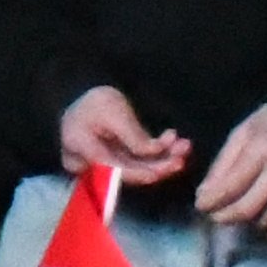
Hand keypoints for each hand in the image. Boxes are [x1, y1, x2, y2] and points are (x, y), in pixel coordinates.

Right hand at [55, 85, 191, 186]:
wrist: (83, 93)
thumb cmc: (94, 99)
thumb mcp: (113, 109)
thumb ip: (132, 134)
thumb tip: (153, 153)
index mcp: (83, 149)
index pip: (112, 170)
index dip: (138, 173)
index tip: (161, 171)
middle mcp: (92, 163)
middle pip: (128, 172)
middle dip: (158, 165)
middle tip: (181, 155)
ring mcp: (105, 163)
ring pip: (137, 168)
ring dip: (162, 158)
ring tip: (184, 145)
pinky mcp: (116, 160)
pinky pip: (138, 162)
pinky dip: (155, 153)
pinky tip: (171, 140)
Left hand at [191, 102, 266, 238]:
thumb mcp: (240, 134)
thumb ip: (222, 166)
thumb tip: (204, 196)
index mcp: (263, 148)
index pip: (231, 188)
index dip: (211, 202)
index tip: (200, 205)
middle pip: (249, 209)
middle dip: (224, 217)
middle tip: (214, 216)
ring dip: (246, 224)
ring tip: (236, 214)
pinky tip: (262, 220)